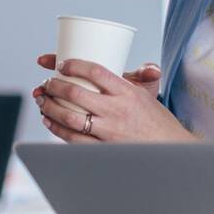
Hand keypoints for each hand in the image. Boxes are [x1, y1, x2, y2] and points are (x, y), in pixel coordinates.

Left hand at [31, 56, 195, 143]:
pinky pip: (72, 138)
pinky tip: (49, 121)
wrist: (170, 149)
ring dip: (50, 106)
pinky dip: (56, 128)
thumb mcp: (148, 95)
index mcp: (128, 92)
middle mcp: (117, 110)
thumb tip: (144, 66)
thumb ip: (137, 78)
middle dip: (54, 85)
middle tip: (47, 83)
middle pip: (76, 93)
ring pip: (69, 116)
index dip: (74, 64)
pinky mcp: (103, 148)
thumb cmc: (158, 121)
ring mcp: (108, 130)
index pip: (96, 71)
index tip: (62, 64)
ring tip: (43, 100)